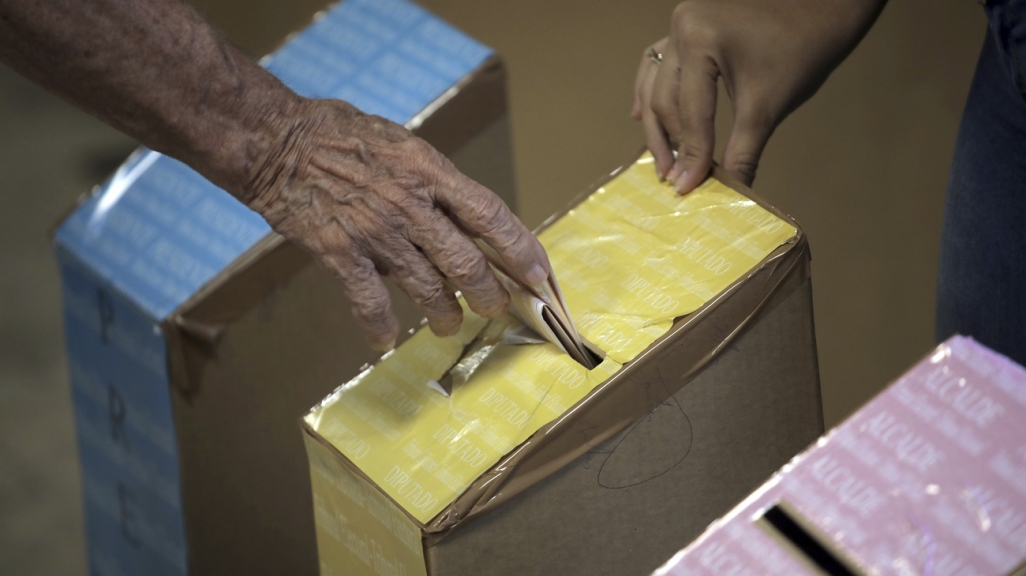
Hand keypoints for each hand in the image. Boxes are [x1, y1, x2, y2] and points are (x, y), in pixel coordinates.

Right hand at [245, 98, 551, 351]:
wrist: (277, 141)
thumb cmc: (339, 135)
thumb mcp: (402, 143)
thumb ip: (433, 181)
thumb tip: (466, 216)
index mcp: (429, 170)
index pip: (489, 215)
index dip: (520, 248)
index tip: (538, 273)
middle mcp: (409, 203)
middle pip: (466, 262)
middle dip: (489, 293)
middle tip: (496, 307)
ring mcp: (376, 231)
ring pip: (427, 287)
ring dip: (444, 313)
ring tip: (450, 324)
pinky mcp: (340, 252)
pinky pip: (370, 301)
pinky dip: (380, 327)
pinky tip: (384, 340)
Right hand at [633, 0, 885, 192]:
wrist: (824, 8)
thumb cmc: (802, 52)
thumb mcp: (768, 108)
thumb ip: (743, 153)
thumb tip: (731, 194)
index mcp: (699, 39)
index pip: (690, 111)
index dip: (691, 154)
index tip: (686, 188)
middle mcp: (681, 26)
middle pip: (663, 99)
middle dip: (670, 143)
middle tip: (672, 179)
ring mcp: (681, 23)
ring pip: (655, 83)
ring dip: (657, 124)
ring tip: (663, 160)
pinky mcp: (687, 25)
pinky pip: (657, 62)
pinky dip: (651, 90)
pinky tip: (642, 115)